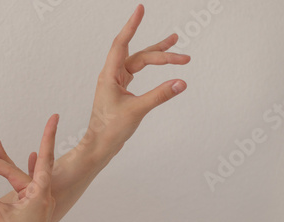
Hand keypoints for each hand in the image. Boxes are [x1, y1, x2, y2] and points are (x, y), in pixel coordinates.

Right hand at [0, 114, 58, 221]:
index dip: (48, 135)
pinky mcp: (35, 209)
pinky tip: (30, 160)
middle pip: (23, 168)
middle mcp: (44, 194)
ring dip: (12, 163)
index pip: (45, 157)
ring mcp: (41, 202)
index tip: (55, 116)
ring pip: (25, 176)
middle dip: (1, 157)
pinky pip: (30, 185)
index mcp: (40, 192)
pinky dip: (28, 172)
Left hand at [83, 4, 190, 158]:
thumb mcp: (137, 110)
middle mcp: (112, 75)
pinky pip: (136, 73)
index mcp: (110, 75)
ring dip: (156, 55)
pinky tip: (159, 65)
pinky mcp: (121, 91)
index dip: (132, 26)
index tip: (140, 9)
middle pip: (139, 56)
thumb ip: (160, 95)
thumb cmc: (110, 129)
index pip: (122, 43)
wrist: (100, 145)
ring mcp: (116, 83)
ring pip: (138, 62)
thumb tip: (181, 83)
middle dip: (161, 54)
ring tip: (174, 43)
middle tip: (184, 57)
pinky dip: (150, 68)